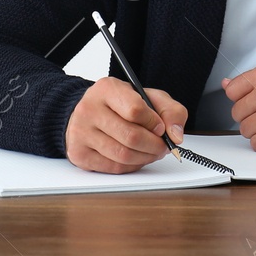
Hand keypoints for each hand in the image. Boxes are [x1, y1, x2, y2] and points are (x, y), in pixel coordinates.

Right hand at [65, 77, 186, 173]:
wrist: (90, 112)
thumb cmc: (121, 104)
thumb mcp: (149, 97)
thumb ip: (170, 110)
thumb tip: (176, 135)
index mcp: (107, 89)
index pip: (136, 110)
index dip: (154, 123)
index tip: (161, 128)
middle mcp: (89, 109)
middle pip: (131, 136)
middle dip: (154, 146)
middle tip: (163, 147)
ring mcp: (81, 132)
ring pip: (123, 155)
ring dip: (145, 158)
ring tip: (152, 152)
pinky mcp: (79, 153)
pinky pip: (113, 167)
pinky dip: (132, 166)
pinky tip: (136, 158)